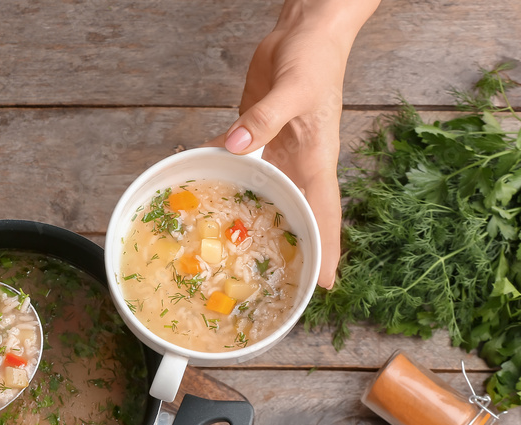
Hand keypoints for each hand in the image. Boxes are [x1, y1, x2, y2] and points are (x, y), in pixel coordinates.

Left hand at [210, 0, 378, 288]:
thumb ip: (263, 119)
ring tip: (229, 258)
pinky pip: (239, 169)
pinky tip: (202, 198)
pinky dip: (223, 183)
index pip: (325, 218)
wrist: (304, 30)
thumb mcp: (292, 90)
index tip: (322, 289)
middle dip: (287, 253)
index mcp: (316, 163)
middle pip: (294, 218)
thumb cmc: (314, 59)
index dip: (326, 254)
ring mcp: (276, 154)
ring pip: (264, 198)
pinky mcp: (256, 139)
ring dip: (249, 223)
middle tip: (269, 289)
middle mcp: (297, 166)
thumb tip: (236, 145)